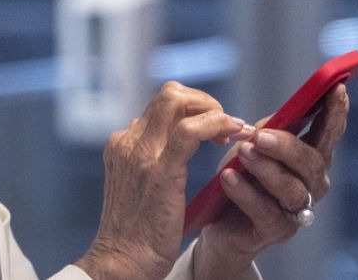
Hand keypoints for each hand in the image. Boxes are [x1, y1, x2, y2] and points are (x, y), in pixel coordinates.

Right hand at [74, 82, 247, 279]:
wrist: (121, 263)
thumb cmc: (133, 234)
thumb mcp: (134, 187)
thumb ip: (143, 158)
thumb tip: (156, 136)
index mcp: (122, 144)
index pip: (160, 106)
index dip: (193, 110)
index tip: (215, 129)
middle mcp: (128, 141)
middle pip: (168, 94)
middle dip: (205, 101)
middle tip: (227, 125)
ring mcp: (140, 153)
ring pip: (177, 101)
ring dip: (214, 109)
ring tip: (235, 130)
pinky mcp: (160, 170)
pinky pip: (191, 130)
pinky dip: (217, 124)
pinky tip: (234, 133)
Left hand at [195, 84, 350, 278]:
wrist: (217, 220)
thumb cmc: (239, 175)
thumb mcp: (251, 145)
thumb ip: (269, 130)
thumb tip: (279, 118)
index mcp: (310, 158)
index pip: (329, 133)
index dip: (335, 112)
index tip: (337, 89)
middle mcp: (312, 185)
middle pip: (312, 163)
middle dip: (287, 147)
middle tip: (260, 136)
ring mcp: (297, 211)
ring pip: (292, 189)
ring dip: (266, 169)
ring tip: (243, 154)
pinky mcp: (276, 231)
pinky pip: (266, 213)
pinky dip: (246, 194)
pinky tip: (229, 178)